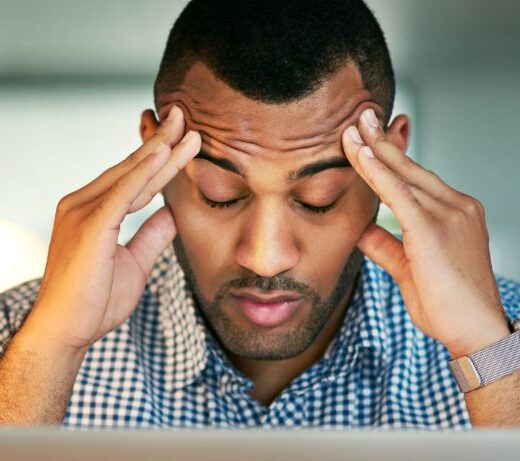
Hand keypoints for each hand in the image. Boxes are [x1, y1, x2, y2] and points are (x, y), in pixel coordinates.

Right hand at [26, 106, 200, 352]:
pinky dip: (143, 172)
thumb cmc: (95, 300)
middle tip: (183, 116)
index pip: (135, 179)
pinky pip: (122, 193)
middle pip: (132, 168)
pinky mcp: (89, 225)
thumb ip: (152, 235)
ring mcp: (83, 211)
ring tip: (184, 127)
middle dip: (161, 142)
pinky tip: (163, 153)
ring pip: (130, 174)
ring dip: (160, 150)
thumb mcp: (136, 262)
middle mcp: (84, 203)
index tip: (182, 140)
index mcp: (94, 211)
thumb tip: (172, 213)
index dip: (160, 159)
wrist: (66, 331)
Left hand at [341, 108, 509, 357]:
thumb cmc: (447, 304)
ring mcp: (448, 214)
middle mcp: (455, 206)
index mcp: (453, 213)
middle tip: (362, 116)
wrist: (474, 331)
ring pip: (403, 174)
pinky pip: (399, 193)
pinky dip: (378, 172)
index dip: (392, 156)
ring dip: (375, 149)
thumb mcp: (408, 268)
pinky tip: (362, 153)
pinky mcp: (433, 228)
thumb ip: (385, 246)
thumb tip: (361, 229)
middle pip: (410, 167)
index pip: (415, 177)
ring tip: (355, 126)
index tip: (372, 137)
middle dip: (382, 140)